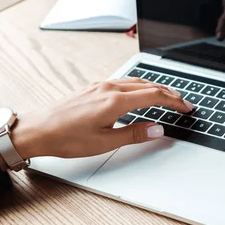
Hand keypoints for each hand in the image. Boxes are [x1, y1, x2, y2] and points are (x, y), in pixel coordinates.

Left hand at [10, 78, 193, 158]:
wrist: (37, 130)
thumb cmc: (66, 138)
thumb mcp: (105, 142)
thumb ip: (134, 134)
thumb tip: (157, 129)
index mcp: (115, 101)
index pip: (154, 96)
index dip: (174, 102)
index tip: (186, 107)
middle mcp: (108, 89)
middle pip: (147, 86)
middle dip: (169, 93)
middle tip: (183, 103)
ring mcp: (99, 86)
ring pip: (135, 82)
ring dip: (154, 88)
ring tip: (166, 97)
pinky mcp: (92, 89)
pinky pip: (122, 82)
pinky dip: (138, 87)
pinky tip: (138, 93)